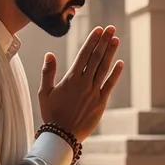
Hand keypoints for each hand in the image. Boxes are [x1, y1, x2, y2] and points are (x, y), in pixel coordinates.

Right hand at [38, 26, 123, 142]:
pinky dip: (115, 73)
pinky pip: (110, 85)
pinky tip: (120, 63)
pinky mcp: (101, 102)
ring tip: (116, 39)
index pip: (84, 55)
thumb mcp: (44, 93)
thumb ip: (48, 72)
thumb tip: (49, 54)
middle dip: (104, 41)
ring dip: (111, 53)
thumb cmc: (51, 114)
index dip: (92, 41)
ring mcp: (94, 92)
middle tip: (111, 28)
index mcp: (71, 79)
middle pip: (96, 58)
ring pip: (104, 68)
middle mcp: (84, 83)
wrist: (62, 135)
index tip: (98, 30)